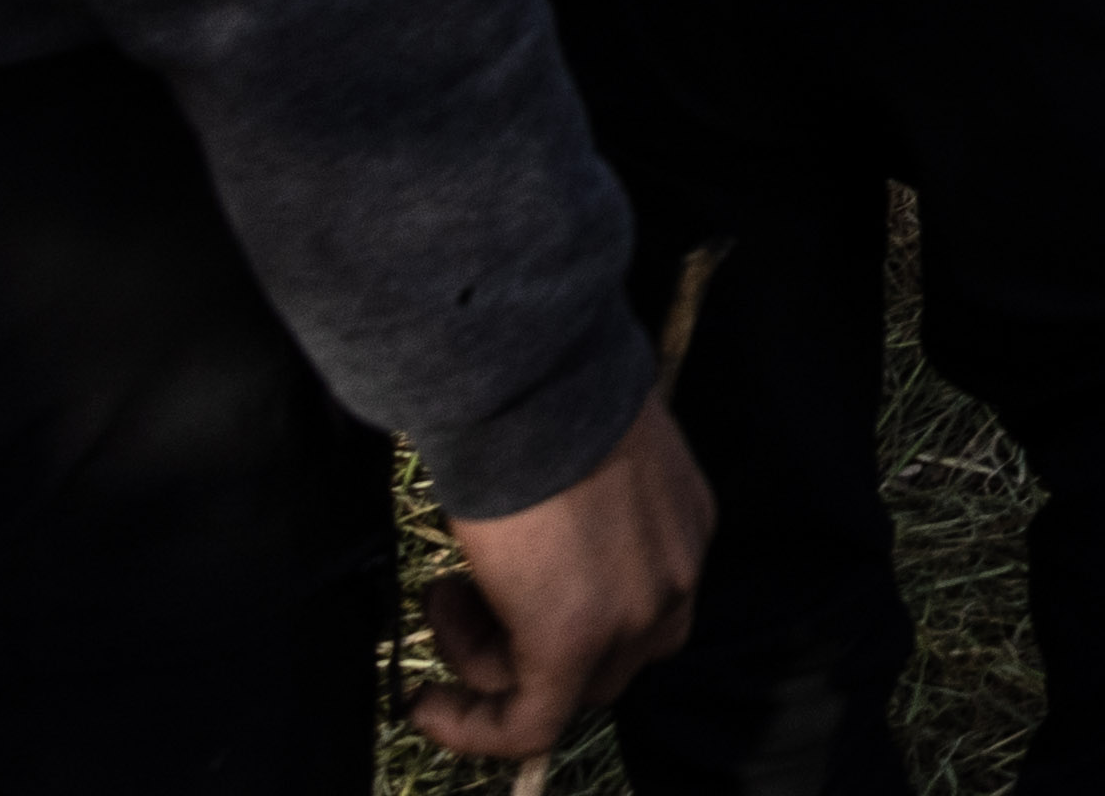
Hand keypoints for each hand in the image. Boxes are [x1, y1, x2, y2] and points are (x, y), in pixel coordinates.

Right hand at [402, 388, 706, 757]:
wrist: (525, 377)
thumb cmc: (541, 393)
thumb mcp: (584, 451)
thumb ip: (583, 504)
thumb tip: (537, 522)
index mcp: (683, 522)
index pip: (640, 606)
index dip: (567, 615)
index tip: (501, 604)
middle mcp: (676, 573)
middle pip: (608, 656)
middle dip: (527, 638)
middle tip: (461, 590)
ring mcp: (633, 612)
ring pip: (560, 687)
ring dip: (488, 655)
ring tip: (444, 592)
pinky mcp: (572, 642)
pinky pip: (529, 722)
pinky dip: (473, 726)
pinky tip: (422, 704)